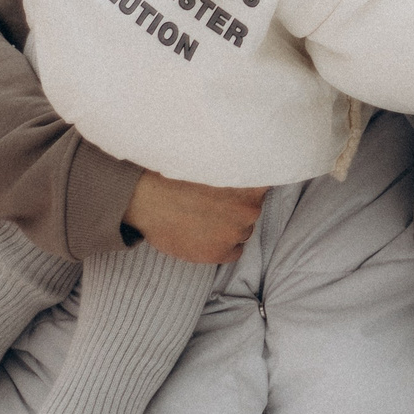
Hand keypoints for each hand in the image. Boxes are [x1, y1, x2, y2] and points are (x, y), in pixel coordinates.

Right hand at [123, 173, 267, 264]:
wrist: (146, 199)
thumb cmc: (175, 175)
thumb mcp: (213, 161)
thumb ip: (236, 168)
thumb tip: (248, 170)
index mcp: (251, 182)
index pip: (267, 183)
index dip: (253, 184)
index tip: (240, 185)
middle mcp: (249, 207)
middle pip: (253, 209)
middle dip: (238, 207)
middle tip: (214, 202)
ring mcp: (236, 231)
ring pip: (243, 230)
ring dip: (230, 226)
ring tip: (204, 218)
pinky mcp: (221, 252)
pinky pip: (234, 251)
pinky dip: (223, 246)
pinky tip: (205, 235)